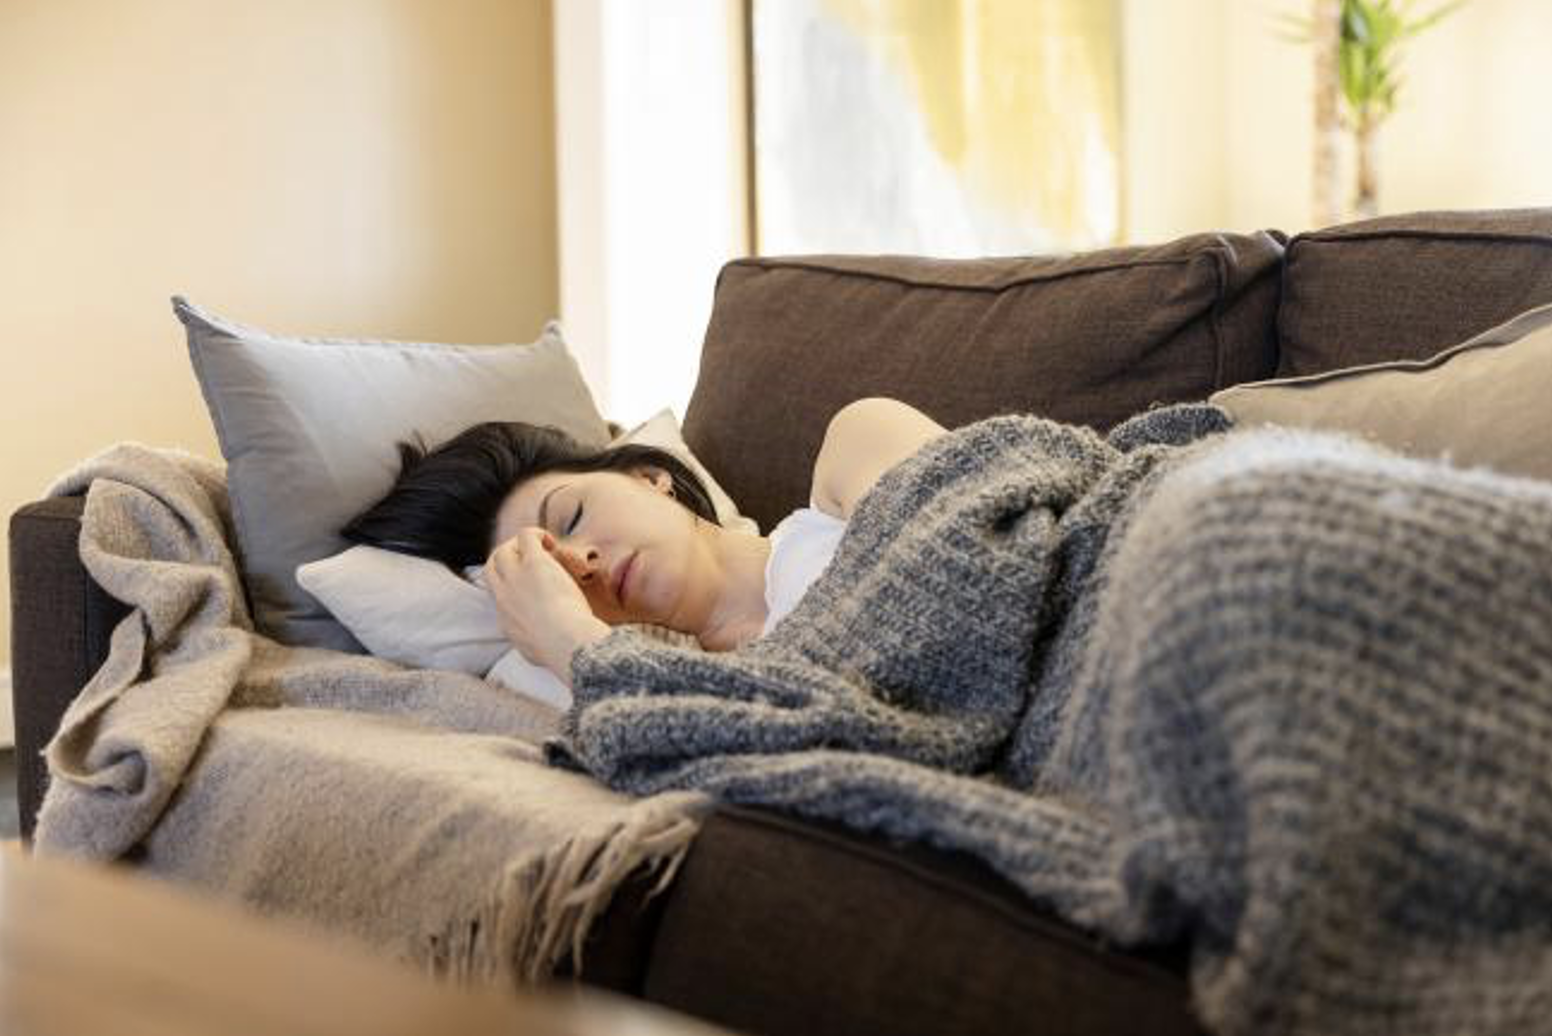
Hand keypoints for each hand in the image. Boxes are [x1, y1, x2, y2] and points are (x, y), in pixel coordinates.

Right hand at [485, 527, 609, 684]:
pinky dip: (535, 534)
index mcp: (506, 618)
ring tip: (541, 548)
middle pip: (491, 567)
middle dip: (506, 559)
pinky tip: (550, 542)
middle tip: (529, 560)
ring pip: (502, 550)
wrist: (564, 641)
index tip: (528, 585)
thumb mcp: (535, 654)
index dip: (510, 585)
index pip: (498, 594)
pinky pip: (525, 536)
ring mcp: (515, 577)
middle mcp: (504, 595)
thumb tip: (538, 649)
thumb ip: (532, 646)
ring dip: (519, 545)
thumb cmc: (558, 651)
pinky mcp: (534, 563)